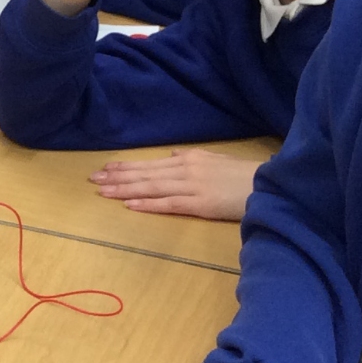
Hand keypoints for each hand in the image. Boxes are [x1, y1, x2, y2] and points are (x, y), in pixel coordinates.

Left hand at [90, 149, 260, 220]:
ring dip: (125, 189)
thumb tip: (172, 156)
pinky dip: (148, 204)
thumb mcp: (216, 159)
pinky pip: (169, 204)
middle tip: (93, 179)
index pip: (150, 164)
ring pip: (151, 187)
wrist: (268, 185)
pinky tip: (130, 205)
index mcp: (189, 159)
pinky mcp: (200, 204)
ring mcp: (192, 186)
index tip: (105, 169)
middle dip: (118, 177)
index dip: (126, 167)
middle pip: (145, 174)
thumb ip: (192, 158)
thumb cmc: (243, 175)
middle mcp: (186, 169)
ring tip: (103, 192)